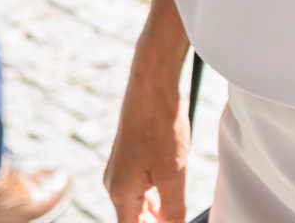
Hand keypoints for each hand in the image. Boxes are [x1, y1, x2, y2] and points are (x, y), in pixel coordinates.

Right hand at [102, 68, 189, 221]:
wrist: (151, 86)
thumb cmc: (160, 126)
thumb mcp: (173, 175)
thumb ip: (173, 211)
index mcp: (121, 193)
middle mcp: (115, 184)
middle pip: (134, 220)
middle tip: (178, 218)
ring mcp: (120, 171)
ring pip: (139, 205)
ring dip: (157, 213)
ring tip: (177, 209)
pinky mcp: (128, 159)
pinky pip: (140, 189)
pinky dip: (155, 197)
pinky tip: (171, 193)